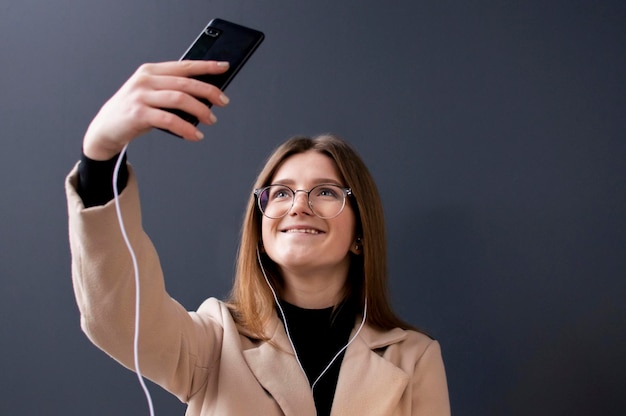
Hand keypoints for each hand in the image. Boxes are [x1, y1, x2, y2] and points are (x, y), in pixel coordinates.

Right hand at [82, 60, 229, 159]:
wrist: (105, 129)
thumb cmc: (133, 111)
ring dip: (200, 110)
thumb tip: (205, 98)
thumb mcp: (151, 95)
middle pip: (185, 83)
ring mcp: (141, 96)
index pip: (184, 66)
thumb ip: (172, 91)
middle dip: (209, 91)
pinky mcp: (138, 114)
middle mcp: (145, 80)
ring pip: (179, 99)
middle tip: (223, 101)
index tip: (223, 67)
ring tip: (211, 119)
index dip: (206, 66)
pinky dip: (186, 128)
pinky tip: (195, 134)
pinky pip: (169, 120)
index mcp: (151, 71)